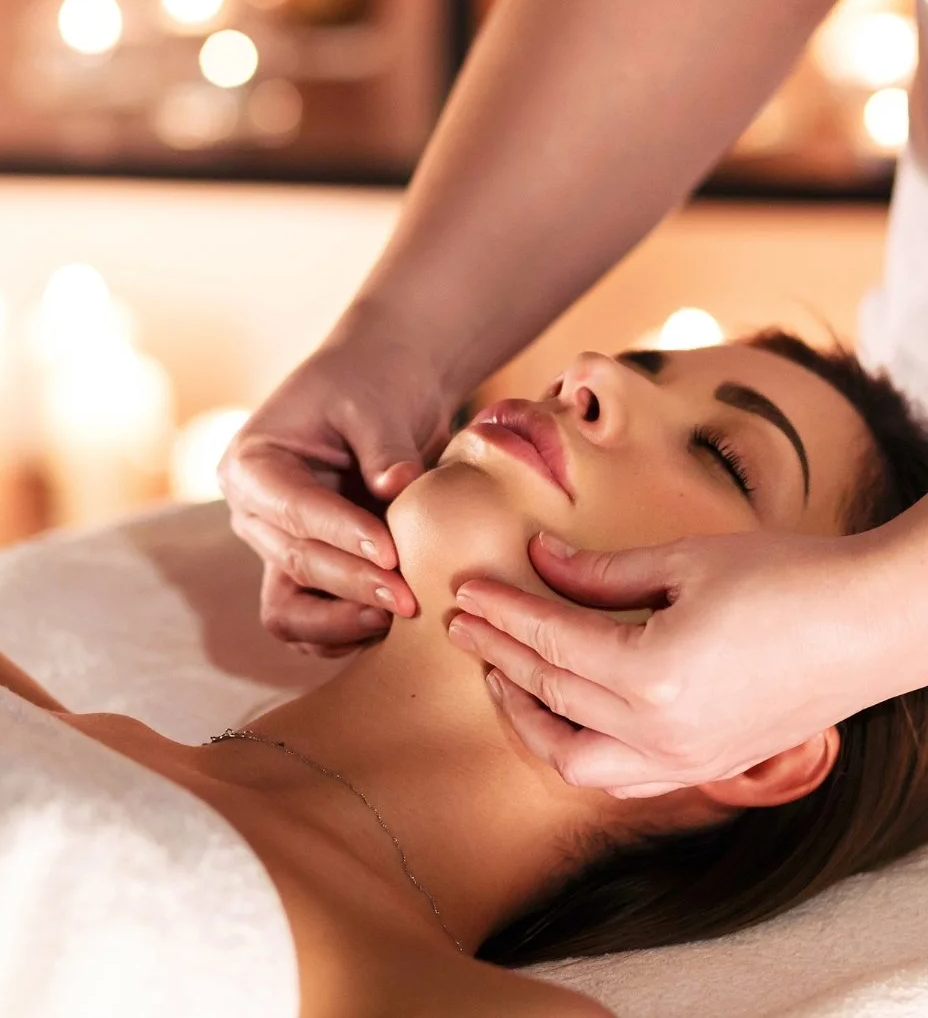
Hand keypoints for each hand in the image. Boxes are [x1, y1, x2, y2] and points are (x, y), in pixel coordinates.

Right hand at [219, 314, 453, 657]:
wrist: (387, 390)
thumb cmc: (373, 385)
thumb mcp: (376, 404)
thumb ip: (385, 448)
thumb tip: (396, 486)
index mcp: (252, 464)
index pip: (293, 509)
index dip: (339, 535)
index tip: (390, 553)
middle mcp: (254, 514)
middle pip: (296, 562)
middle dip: (352, 582)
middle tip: (408, 596)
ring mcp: (279, 548)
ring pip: (293, 608)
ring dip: (343, 620)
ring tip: (399, 617)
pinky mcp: (311, 573)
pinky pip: (315, 620)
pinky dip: (348, 630)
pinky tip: (395, 627)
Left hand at [449, 527, 896, 796]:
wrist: (872, 624)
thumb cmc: (788, 579)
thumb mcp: (686, 561)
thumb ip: (603, 573)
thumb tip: (540, 561)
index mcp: (653, 675)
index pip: (550, 643)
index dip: (503, 611)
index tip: (467, 588)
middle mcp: (662, 733)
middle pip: (552, 696)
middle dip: (501, 654)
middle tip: (466, 621)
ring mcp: (687, 760)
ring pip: (576, 761)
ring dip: (531, 718)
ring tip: (504, 673)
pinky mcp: (708, 765)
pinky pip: (622, 779)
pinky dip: (580, 750)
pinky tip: (567, 715)